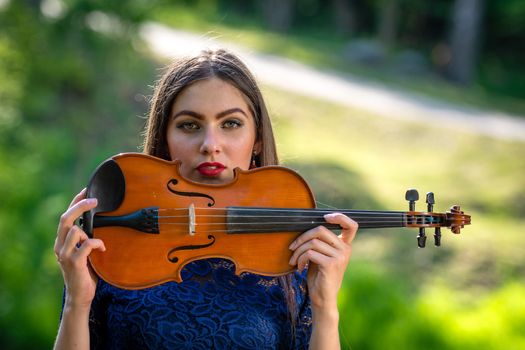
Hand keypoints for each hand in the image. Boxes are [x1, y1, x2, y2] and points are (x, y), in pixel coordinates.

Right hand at [54, 189, 104, 308]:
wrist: (80, 296)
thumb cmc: (86, 272)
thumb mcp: (84, 252)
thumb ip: (86, 238)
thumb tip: (100, 221)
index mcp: (61, 241)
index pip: (65, 216)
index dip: (75, 201)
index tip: (86, 190)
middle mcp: (60, 246)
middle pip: (65, 218)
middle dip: (80, 206)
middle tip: (95, 199)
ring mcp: (65, 255)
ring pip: (75, 230)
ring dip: (89, 232)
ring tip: (98, 242)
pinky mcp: (74, 263)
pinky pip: (86, 244)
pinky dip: (97, 243)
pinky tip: (103, 248)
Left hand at [288, 213, 357, 309]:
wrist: (322, 298)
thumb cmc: (319, 276)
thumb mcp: (320, 255)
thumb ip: (319, 242)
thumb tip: (307, 227)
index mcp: (345, 246)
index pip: (351, 226)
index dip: (340, 217)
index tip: (325, 217)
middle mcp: (346, 249)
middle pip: (320, 230)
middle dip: (302, 237)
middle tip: (292, 247)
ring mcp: (340, 257)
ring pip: (312, 242)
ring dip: (298, 251)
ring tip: (294, 260)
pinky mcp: (331, 264)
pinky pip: (310, 253)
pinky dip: (300, 259)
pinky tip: (299, 267)